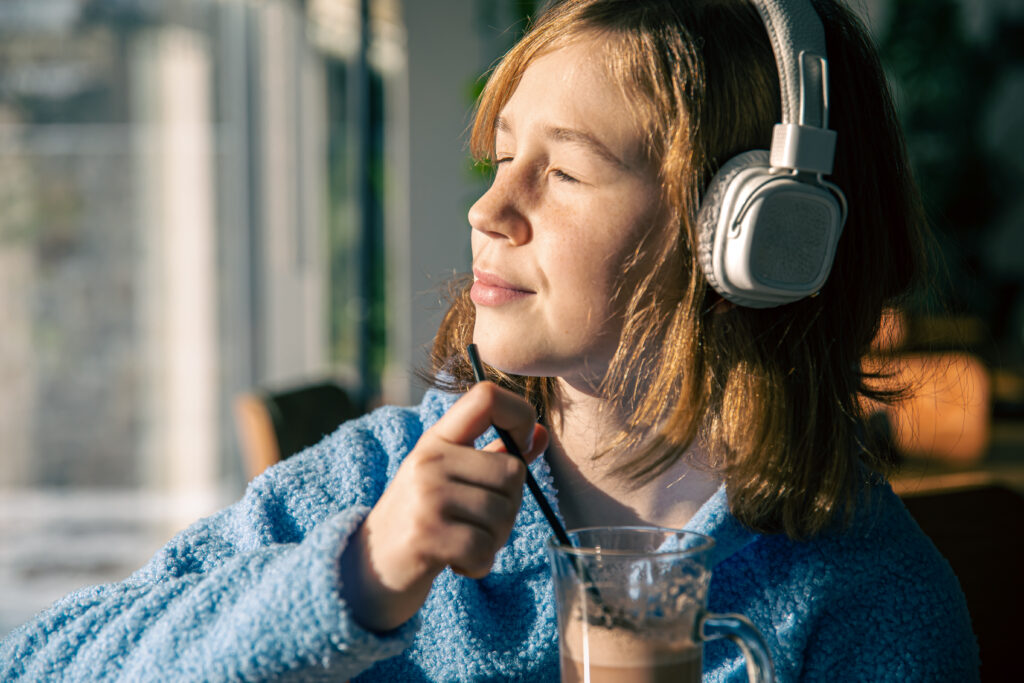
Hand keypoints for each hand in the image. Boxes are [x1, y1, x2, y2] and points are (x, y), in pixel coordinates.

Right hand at [339, 383, 548, 632]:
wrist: (365, 573)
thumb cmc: (419, 522)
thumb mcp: (449, 479)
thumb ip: (495, 456)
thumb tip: (542, 433)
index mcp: (436, 440)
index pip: (486, 397)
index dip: (520, 414)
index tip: (520, 447)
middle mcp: (429, 460)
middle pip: (513, 472)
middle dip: (508, 507)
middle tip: (476, 523)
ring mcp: (425, 496)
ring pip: (504, 514)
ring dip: (493, 541)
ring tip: (462, 543)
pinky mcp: (426, 536)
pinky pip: (485, 549)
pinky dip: (479, 565)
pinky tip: (456, 563)